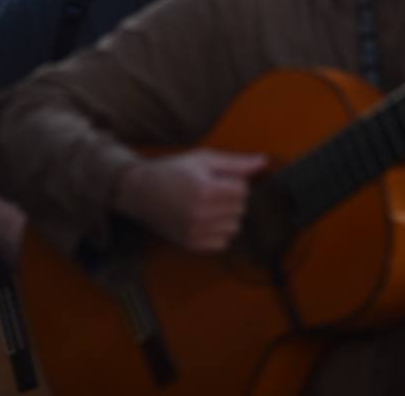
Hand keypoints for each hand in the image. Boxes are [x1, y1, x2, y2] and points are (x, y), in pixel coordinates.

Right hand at [116, 149, 266, 252]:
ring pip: (234, 227)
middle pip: (240, 209)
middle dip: (231, 198)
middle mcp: (201, 213)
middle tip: (211, 190)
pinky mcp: (192, 245)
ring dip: (227, 216)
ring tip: (208, 205)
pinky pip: (223, 242)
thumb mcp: (202, 159)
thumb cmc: (173, 170)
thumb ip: (235, 163)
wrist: (140, 191)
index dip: (232, 181)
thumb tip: (264, 162)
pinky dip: (218, 231)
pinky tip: (204, 219)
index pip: (242, 190)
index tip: (217, 178)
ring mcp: (196, 232)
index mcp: (205, 189)